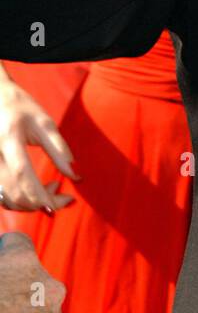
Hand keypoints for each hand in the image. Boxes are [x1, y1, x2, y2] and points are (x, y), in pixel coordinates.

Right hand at [0, 77, 77, 211]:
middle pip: (14, 192)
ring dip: (31, 204)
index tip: (62, 201)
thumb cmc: (21, 108)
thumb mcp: (44, 122)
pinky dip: (20, 201)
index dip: (40, 194)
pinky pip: (1, 196)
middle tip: (63, 197)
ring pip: (6, 199)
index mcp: (8, 139)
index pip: (22, 174)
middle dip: (41, 202)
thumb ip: (59, 149)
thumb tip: (75, 176)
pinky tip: (36, 192)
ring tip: (52, 189)